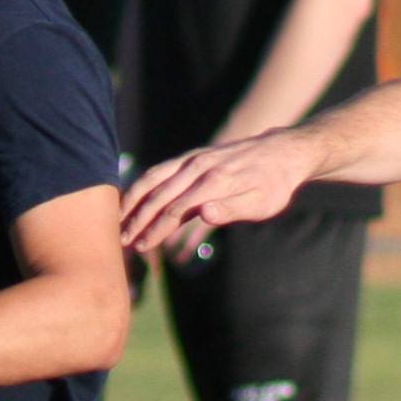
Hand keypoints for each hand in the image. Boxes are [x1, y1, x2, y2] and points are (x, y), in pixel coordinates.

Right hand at [121, 132, 311, 254]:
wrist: (282, 153)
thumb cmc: (274, 186)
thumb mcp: (262, 204)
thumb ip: (233, 209)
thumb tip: (205, 214)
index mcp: (216, 181)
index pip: (176, 209)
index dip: (156, 229)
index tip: (142, 246)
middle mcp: (201, 166)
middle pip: (159, 194)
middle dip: (137, 218)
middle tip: (121, 240)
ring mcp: (194, 158)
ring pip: (154, 177)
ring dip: (133, 198)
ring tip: (117, 219)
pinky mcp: (193, 156)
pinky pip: (161, 169)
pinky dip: (142, 184)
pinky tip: (131, 198)